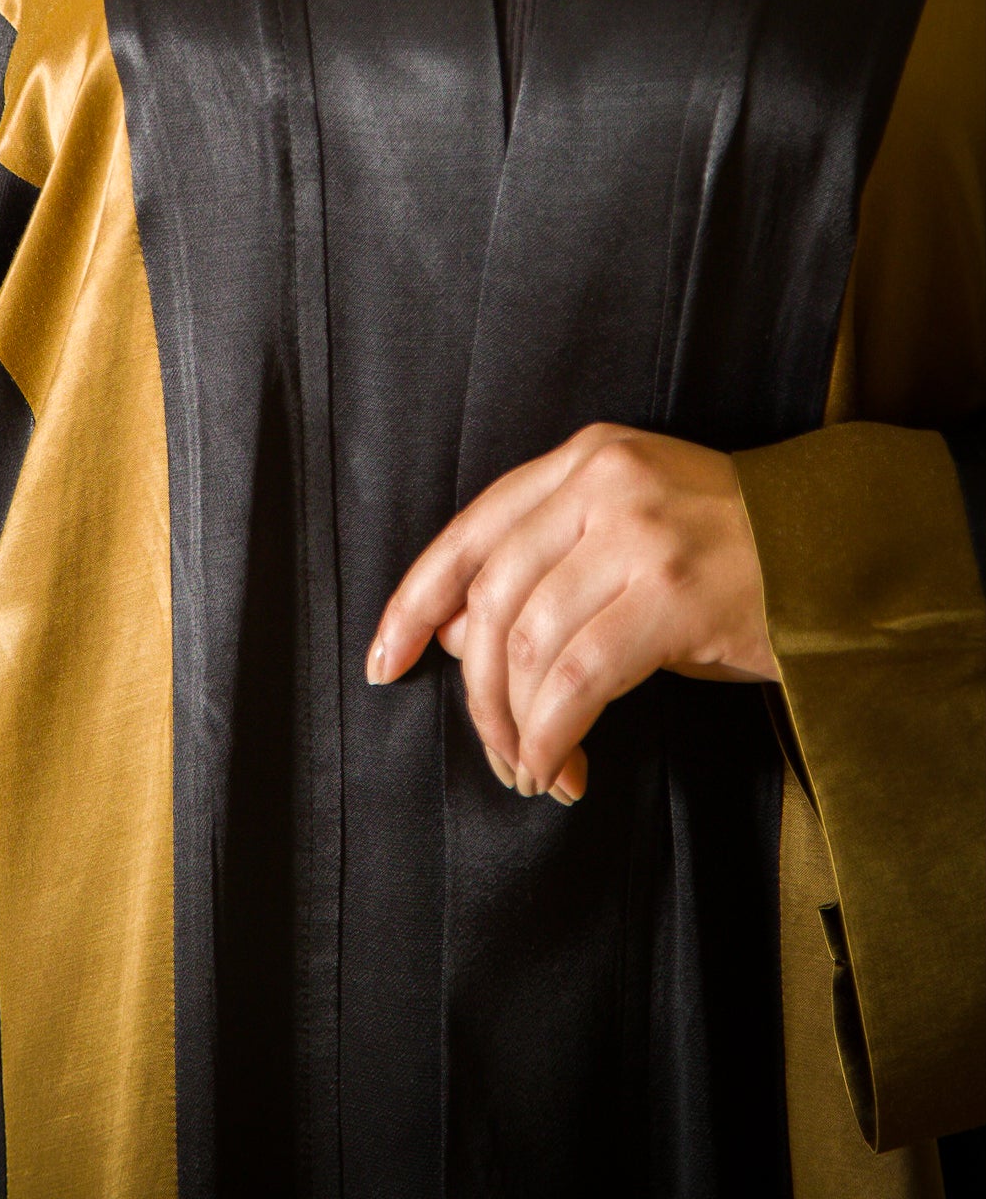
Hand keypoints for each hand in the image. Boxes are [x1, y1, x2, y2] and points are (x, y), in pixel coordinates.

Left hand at [366, 424, 777, 803]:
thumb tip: (455, 637)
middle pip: (493, 599)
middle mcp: (603, 484)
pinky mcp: (675, 595)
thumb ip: (545, 573)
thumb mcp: (626, 542)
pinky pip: (580, 681)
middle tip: (495, 750)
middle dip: (477, 693)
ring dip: (520, 727)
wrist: (844, 552)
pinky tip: (562, 767)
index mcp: (584, 459)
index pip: (471, 531)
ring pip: (530, 645)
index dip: (415, 601)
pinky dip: (555, 736)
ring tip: (537, 768)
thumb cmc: (731, 557)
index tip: (384, 660)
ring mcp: (639, 536)